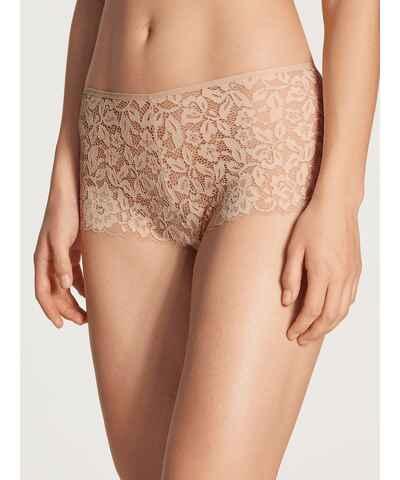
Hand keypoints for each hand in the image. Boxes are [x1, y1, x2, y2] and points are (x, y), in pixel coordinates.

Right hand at [34, 192, 85, 327]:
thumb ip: (62, 262)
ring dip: (75, 299)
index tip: (61, 325)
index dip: (51, 310)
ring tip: (89, 312)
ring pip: (66, 285)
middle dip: (67, 309)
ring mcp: (61, 256)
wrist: (72, 192)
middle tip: (84, 321)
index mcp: (42, 259)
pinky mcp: (73, 250)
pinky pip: (76, 274)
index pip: (43, 292)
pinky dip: (83, 285)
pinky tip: (94, 293)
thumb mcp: (62, 238)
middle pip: (56, 292)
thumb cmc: (64, 212)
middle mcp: (49, 260)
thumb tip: (63, 286)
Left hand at [281, 196, 361, 344]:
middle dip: (315, 332)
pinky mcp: (356, 270)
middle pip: (329, 316)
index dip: (301, 325)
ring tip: (315, 332)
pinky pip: (350, 299)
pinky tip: (330, 314)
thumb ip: (290, 276)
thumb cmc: (312, 223)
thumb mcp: (293, 248)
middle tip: (301, 340)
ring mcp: (351, 274)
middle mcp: (340, 277)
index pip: (311, 310)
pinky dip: (340, 312)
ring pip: (343, 310)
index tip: (291, 334)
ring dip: (329, 326)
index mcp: (322, 272)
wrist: (337, 206)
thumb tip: (287, 302)